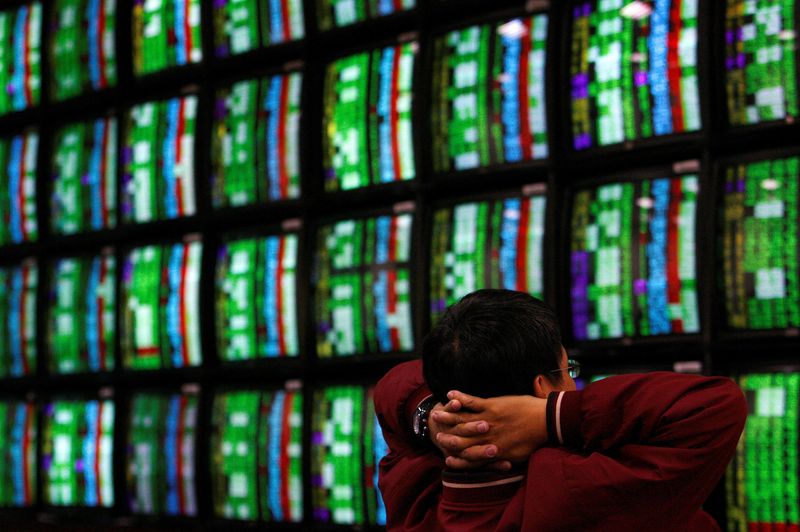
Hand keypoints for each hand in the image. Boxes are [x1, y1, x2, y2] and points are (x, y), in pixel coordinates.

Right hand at [431, 391, 547, 468]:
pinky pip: (472, 402)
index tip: (447, 458)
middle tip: (435, 433)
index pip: (469, 457)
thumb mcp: (519, 455)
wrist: (546, 421)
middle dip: (446, 436)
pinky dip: (460, 398)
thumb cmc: (534, 440)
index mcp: (492, 451)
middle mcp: (486, 438)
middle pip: (460, 439)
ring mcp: (488, 421)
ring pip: (462, 421)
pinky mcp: (492, 406)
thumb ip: (505, 459)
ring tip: (435, 413)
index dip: (457, 459)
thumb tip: (500, 464)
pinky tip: (450, 394)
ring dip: (447, 417)